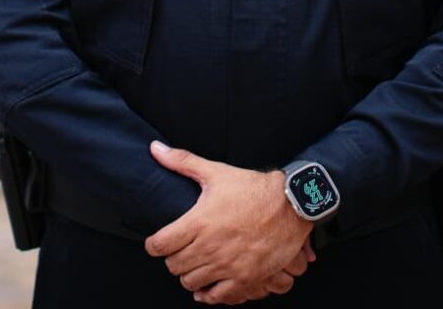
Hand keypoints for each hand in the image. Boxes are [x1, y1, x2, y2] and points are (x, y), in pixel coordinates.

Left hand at [144, 142, 313, 303]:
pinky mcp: (244, 279)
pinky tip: (208, 285)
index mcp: (199, 222)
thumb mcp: (215, 171)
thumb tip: (154, 149)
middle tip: (179, 249)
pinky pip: (217, 297)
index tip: (156, 242)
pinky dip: (208, 294)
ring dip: (189, 274)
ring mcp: (227, 266)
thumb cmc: (251, 188)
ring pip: (191, 283)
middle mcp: (210, 248)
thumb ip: (182, 161)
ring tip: (195, 263)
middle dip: (172, 257)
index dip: (153, 244)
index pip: (160, 245)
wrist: (289, 205)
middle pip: (173, 266)